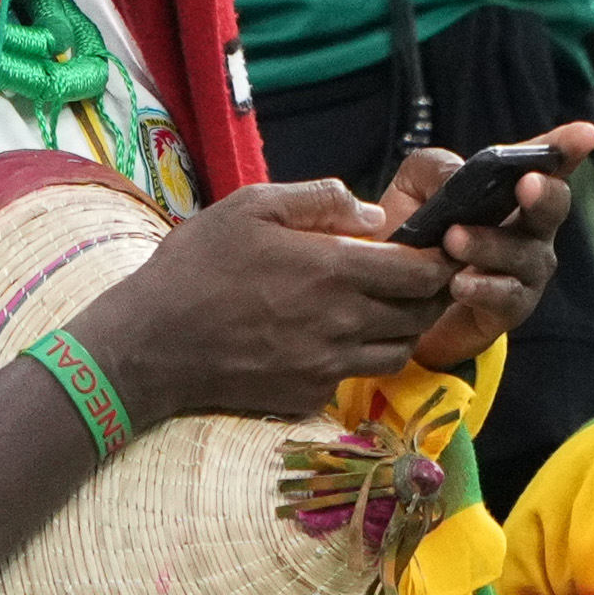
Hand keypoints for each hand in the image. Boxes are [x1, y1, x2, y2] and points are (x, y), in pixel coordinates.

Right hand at [71, 180, 453, 423]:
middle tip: (417, 279)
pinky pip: (356, 376)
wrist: (152, 342)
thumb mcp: (249, 207)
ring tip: (383, 308)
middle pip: (421, 315)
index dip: (441, 260)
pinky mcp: (310, 395)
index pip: (422, 272)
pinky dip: (359, 357)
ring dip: (403, 329)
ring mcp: (328, 365)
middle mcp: (342, 322)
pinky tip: (334, 338)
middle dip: (430, 295)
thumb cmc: (196, 266)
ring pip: (399, 351)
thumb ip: (318, 200)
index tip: (439, 251)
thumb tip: (373, 214)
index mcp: (333, 269)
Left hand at [372, 123, 592, 371]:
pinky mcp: (509, 307)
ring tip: (453, 240)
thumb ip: (434, 170)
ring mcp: (525, 269)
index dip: (566, 148)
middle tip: (526, 183)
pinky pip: (506, 297)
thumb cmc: (413, 234)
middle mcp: (529, 227)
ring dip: (490, 244)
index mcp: (510, 191)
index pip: (545, 164)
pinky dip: (482, 288)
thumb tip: (457, 177)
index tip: (586, 133)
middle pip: (551, 207)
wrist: (392, 299)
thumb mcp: (412, 189)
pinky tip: (458, 284)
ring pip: (524, 253)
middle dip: (543, 193)